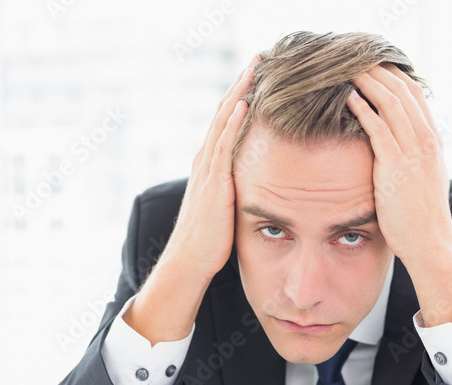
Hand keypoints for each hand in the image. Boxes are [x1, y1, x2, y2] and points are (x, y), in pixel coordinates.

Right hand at [159, 55, 258, 277]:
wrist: (191, 259)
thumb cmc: (211, 239)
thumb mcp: (228, 205)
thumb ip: (238, 187)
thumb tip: (260, 185)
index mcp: (209, 164)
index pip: (226, 121)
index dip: (240, 96)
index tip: (257, 75)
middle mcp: (206, 160)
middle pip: (224, 111)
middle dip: (241, 84)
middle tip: (259, 58)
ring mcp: (208, 169)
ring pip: (223, 121)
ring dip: (238, 93)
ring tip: (254, 69)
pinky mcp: (214, 182)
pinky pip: (223, 145)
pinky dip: (232, 122)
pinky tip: (243, 104)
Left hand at [346, 65, 451, 325]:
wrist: (430, 242)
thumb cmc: (420, 218)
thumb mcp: (420, 181)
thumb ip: (410, 160)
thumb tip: (392, 152)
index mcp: (432, 141)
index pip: (415, 95)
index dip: (394, 76)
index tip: (374, 65)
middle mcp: (426, 140)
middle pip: (403, 91)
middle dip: (379, 71)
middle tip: (356, 58)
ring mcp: (413, 151)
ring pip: (391, 102)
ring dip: (369, 81)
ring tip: (348, 68)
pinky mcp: (397, 164)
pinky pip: (378, 126)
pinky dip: (364, 108)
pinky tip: (349, 97)